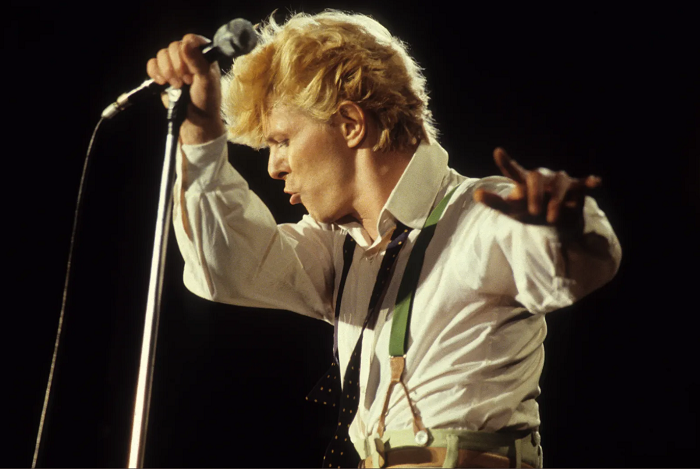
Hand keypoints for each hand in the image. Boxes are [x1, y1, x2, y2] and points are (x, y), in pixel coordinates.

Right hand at [146, 34, 225, 144]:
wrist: (196, 119)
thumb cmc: (207, 100)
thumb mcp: (207, 81)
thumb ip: (198, 62)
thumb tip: (186, 44)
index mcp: (203, 54)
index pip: (190, 40)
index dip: (187, 54)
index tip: (191, 70)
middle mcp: (188, 56)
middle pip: (173, 46)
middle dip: (178, 66)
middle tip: (186, 81)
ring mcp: (174, 64)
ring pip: (161, 54)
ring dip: (167, 71)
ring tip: (178, 85)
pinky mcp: (163, 73)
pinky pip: (152, 64)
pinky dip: (155, 72)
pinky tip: (163, 82)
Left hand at [473, 148, 600, 230]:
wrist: (554, 221)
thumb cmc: (529, 211)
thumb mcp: (511, 210)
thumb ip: (495, 202)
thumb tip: (476, 194)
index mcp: (525, 180)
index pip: (513, 170)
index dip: (506, 162)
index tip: (498, 152)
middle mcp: (543, 176)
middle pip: (537, 177)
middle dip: (535, 194)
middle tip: (532, 211)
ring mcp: (560, 181)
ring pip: (560, 183)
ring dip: (556, 201)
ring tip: (551, 219)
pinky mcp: (577, 189)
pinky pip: (584, 183)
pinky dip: (590, 182)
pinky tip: (596, 182)